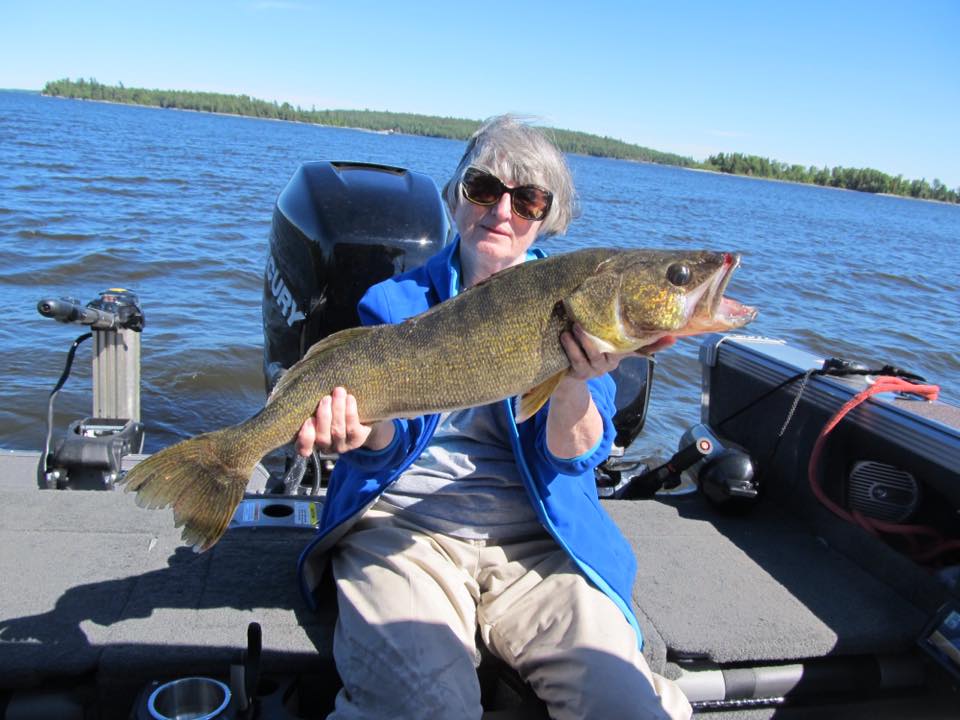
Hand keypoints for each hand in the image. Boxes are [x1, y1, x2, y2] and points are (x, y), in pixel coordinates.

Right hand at [296, 387, 375, 455]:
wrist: (358, 416)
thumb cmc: (331, 409)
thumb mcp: (319, 410)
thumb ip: (312, 408)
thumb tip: (307, 395)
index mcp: (311, 441)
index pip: (303, 448)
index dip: (305, 437)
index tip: (308, 420)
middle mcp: (326, 447)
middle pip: (322, 437)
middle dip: (324, 416)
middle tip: (326, 399)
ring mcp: (342, 446)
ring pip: (338, 431)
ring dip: (338, 410)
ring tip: (339, 392)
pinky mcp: (356, 440)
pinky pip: (352, 428)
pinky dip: (350, 411)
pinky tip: (350, 398)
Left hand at [561, 325, 676, 380]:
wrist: (571, 374)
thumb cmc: (591, 348)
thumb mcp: (604, 339)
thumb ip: (613, 324)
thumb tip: (625, 304)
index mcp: (620, 353)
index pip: (644, 348)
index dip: (658, 344)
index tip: (673, 337)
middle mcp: (611, 362)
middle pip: (614, 350)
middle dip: (608, 334)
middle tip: (593, 319)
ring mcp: (596, 369)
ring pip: (592, 354)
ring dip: (583, 340)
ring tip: (575, 326)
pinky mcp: (581, 373)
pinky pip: (576, 360)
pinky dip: (570, 347)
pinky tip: (564, 336)